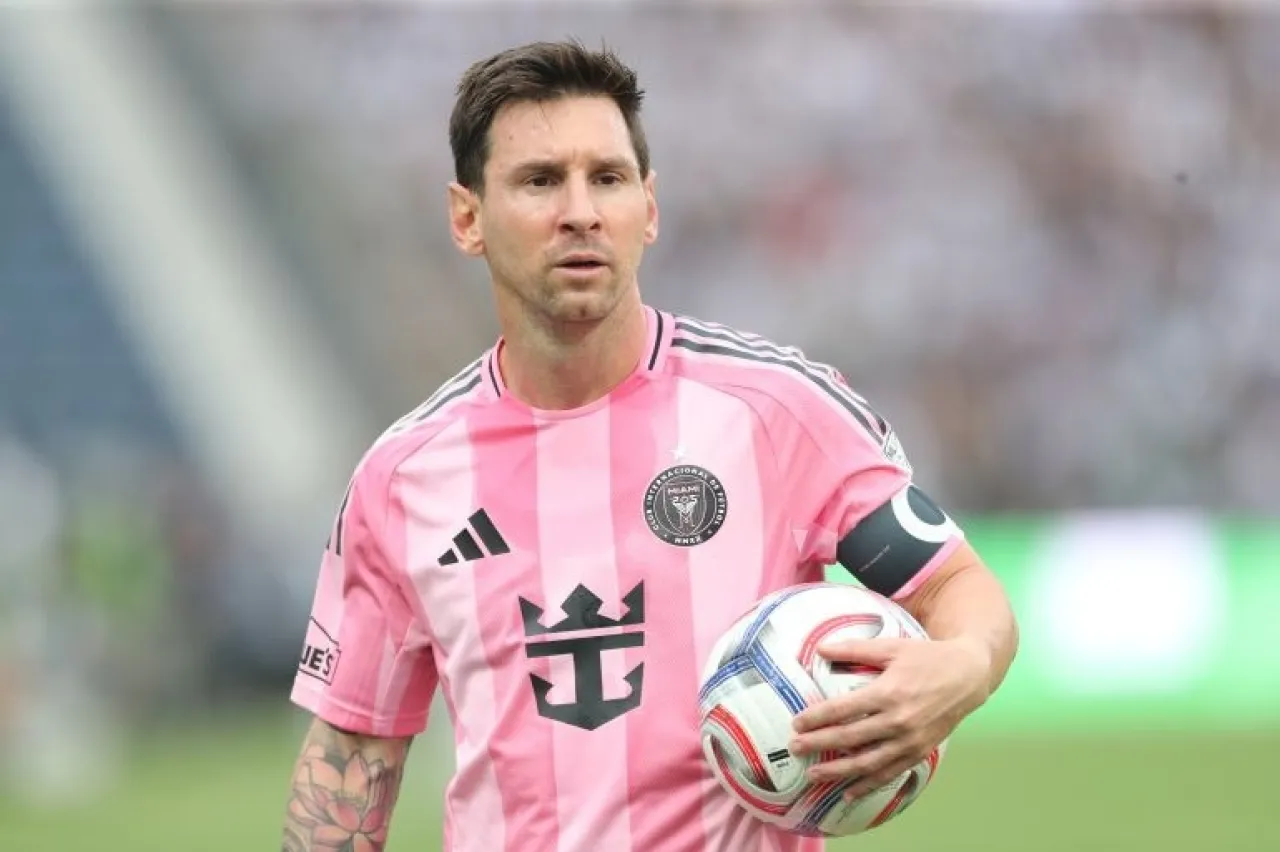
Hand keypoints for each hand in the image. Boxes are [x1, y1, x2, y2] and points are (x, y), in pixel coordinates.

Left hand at [788, 637, 990, 799]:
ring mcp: (909, 740)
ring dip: (838, 771)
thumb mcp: (892, 647)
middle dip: (818, 744)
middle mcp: (897, 720)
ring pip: (867, 762)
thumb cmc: (927, 658)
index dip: (817, 718)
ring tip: (814, 774)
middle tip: (794, 748)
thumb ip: (855, 649)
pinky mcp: (919, 752)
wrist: (968, 677)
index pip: (843, 709)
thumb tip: (820, 649)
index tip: (796, 723)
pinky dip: (868, 785)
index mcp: (888, 692)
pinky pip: (889, 773)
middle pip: (849, 738)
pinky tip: (849, 791)